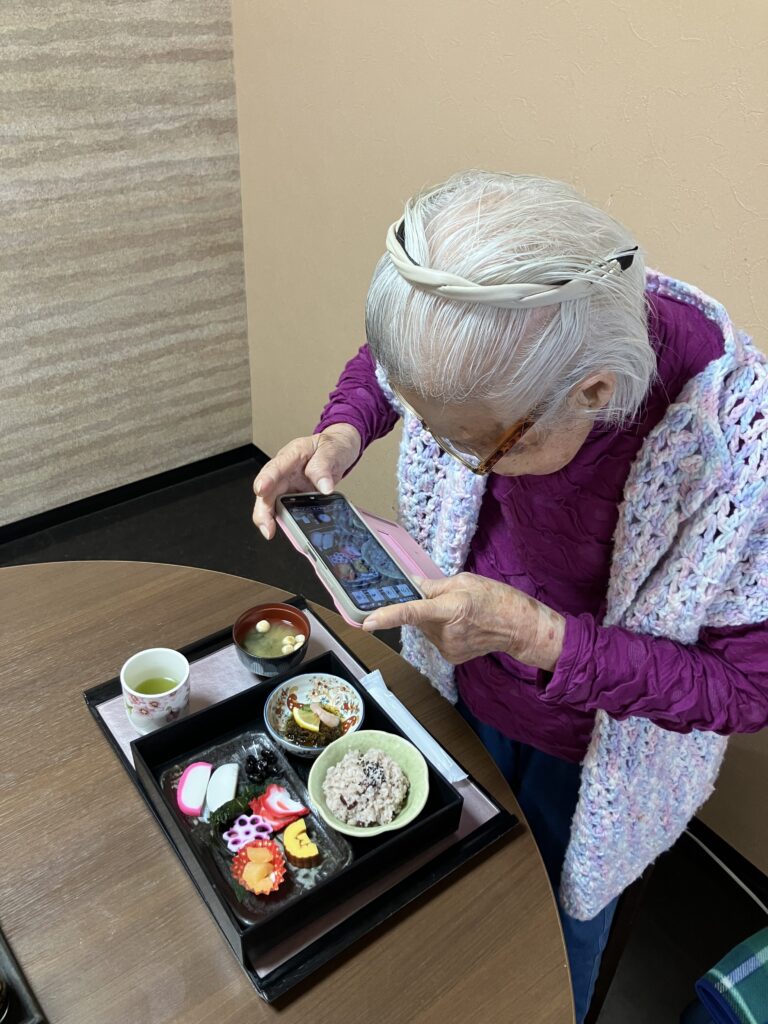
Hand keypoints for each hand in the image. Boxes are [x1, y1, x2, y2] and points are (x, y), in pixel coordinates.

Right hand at [252, 424, 361, 539]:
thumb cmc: (331, 447)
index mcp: (292, 455)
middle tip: (265, 525)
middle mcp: (285, 472)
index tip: (262, 489)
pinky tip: (290, 532)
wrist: (340, 451)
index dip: (267, 478)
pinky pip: (287, 511)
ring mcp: (288, 486)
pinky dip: (286, 522)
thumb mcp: (331, 451)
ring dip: (270, 518)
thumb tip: (324, 487)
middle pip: (267, 490)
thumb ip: (324, 467)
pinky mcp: (294, 498)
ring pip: (272, 503)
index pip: (276, 466)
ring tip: (269, 532)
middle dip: (262, 509)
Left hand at [362, 573, 564, 672]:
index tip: (368, 622)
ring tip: (460, 614)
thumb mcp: (464, 581)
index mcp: (450, 608)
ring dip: (434, 620)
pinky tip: (461, 627)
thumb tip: (410, 584)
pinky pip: (434, 639)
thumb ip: (434, 586)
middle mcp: (446, 632)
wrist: (518, 627)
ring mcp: (448, 648)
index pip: (413, 613)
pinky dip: (441, 631)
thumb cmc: (495, 599)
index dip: (388, 616)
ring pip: (425, 629)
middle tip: (448, 600)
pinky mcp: (450, 657)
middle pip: (418, 619)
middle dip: (425, 608)